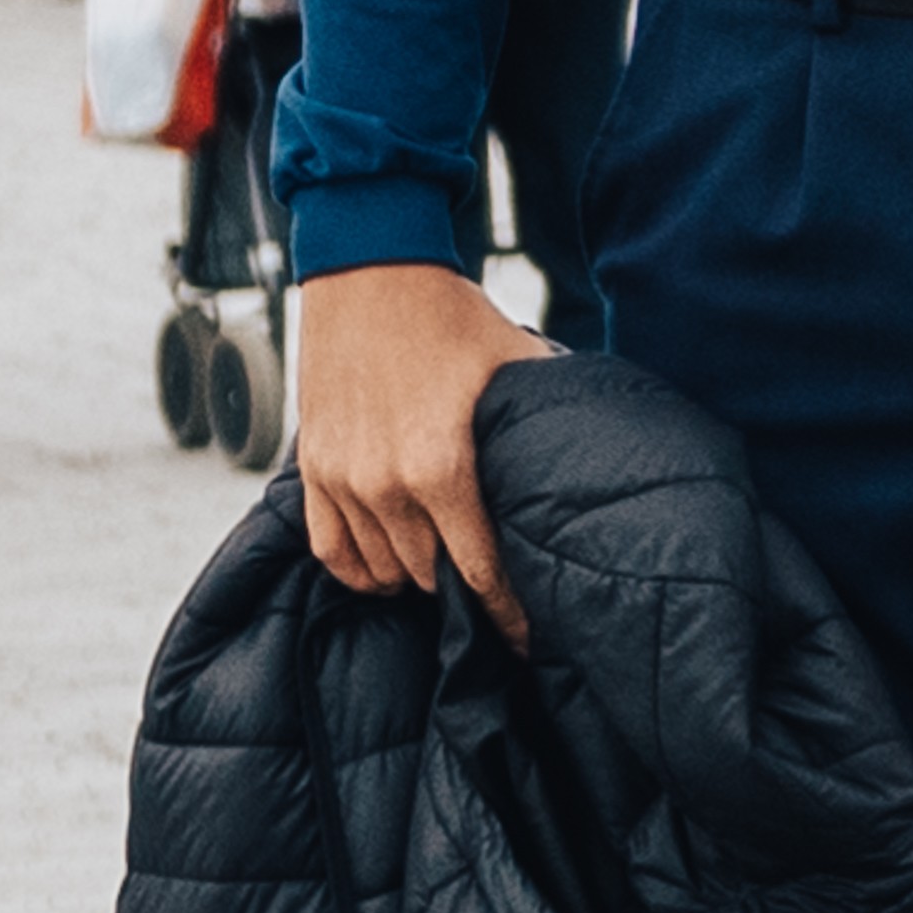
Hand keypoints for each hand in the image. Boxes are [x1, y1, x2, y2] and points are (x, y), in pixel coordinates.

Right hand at [294, 262, 549, 638]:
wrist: (371, 273)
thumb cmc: (453, 318)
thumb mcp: (518, 364)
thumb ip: (548, 420)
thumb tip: (599, 456)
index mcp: (444, 467)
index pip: (480, 574)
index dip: (506, 615)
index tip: (527, 638)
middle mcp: (388, 484)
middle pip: (432, 578)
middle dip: (466, 595)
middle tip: (493, 601)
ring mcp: (344, 480)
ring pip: (384, 571)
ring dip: (417, 581)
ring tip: (447, 579)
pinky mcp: (314, 469)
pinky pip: (331, 551)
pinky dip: (360, 572)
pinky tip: (388, 573)